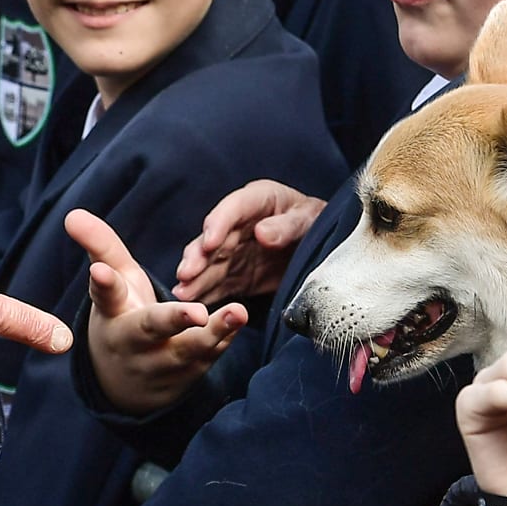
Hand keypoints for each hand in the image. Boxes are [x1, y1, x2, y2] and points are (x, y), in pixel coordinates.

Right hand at [68, 208, 246, 415]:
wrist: (124, 386)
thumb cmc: (122, 317)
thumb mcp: (113, 283)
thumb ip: (100, 246)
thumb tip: (72, 214)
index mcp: (113, 313)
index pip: (106, 296)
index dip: (104, 284)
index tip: (99, 272)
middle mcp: (134, 341)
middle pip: (151, 329)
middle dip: (172, 320)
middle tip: (196, 312)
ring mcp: (161, 363)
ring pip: (187, 349)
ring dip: (214, 333)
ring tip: (238, 311)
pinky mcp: (186, 376)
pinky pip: (207, 357)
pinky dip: (224, 340)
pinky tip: (239, 321)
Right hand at [173, 179, 325, 303]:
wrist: (325, 247)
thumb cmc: (317, 223)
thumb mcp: (310, 218)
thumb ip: (288, 225)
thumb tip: (262, 234)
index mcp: (257, 200)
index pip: (233, 209)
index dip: (218, 224)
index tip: (209, 242)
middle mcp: (238, 224)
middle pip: (213, 239)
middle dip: (198, 257)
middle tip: (186, 273)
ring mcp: (234, 251)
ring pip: (209, 265)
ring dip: (194, 279)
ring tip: (181, 294)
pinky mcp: (236, 275)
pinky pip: (217, 285)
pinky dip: (204, 295)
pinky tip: (190, 306)